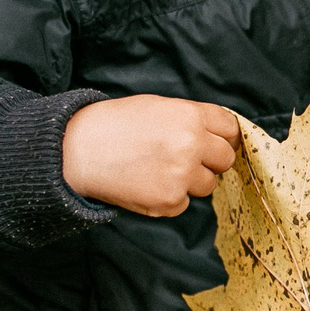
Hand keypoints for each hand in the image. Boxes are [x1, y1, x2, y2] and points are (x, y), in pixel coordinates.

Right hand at [60, 96, 239, 216]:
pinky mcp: (169, 200)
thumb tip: (221, 136)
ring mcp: (181, 174)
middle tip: (186, 159)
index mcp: (190, 116)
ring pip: (207, 184)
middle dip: (211, 161)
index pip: (231, 129)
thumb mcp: (158, 107)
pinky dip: (170, 198)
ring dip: (190, 181)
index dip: (224, 137)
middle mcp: (191, 144)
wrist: (79, 149)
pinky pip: (184, 203)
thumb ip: (192, 119)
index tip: (218, 143)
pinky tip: (147, 183)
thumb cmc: (116, 124)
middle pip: (225, 159)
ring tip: (158, 169)